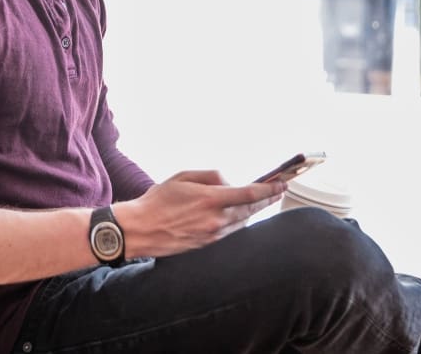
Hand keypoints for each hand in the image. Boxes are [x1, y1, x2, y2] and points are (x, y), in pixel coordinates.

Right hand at [112, 170, 285, 258]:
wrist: (140, 230)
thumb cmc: (157, 201)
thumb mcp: (182, 177)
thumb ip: (210, 176)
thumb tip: (228, 181)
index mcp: (210, 200)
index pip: (249, 194)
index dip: (269, 189)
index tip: (281, 183)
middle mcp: (215, 220)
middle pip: (251, 209)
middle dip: (267, 198)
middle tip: (279, 190)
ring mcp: (213, 235)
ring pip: (243, 221)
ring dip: (254, 210)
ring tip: (262, 199)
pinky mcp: (208, 245)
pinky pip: (231, 231)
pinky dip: (240, 221)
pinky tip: (241, 214)